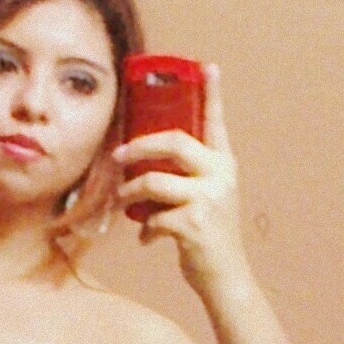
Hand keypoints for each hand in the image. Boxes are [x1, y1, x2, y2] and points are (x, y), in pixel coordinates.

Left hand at [112, 64, 250, 295]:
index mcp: (224, 164)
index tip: (207, 66)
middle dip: (139, 147)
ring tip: (122, 202)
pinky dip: (144, 228)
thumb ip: (186, 175)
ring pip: (154, 182)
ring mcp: (210, 200)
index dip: (212, 93)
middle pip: (174, 143)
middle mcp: (222, 176)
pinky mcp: (195, 224)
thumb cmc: (207, 234)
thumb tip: (141, 160)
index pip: (217, 122)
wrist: (225, 278)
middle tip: (117, 155)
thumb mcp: (206, 197)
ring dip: (130, 193)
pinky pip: (154, 216)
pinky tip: (146, 238)